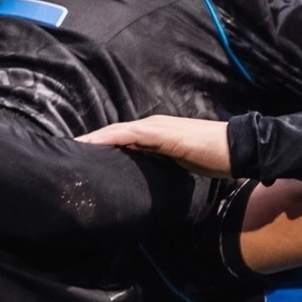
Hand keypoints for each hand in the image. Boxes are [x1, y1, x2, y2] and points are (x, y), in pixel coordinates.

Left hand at [77, 115, 231, 177]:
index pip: (121, 138)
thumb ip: (160, 163)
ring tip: (74, 146)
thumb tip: (144, 175)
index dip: (100, 144)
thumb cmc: (211, 157)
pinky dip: (111, 137)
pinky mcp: (162, 134)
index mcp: (155, 134)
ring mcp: (156, 128)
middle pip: (113, 132)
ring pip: (117, 131)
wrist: (235, 148)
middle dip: (91, 141)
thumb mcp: (179, 162)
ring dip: (95, 138)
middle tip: (67, 150)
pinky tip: (95, 143)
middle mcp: (152, 126)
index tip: (80, 154)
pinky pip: (130, 134)